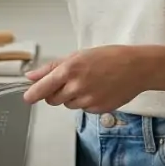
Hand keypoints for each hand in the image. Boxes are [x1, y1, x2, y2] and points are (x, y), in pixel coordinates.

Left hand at [22, 45, 153, 112]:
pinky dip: (85, 102)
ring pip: (68, 105)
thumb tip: (31, 76)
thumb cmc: (108, 57)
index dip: (32, 94)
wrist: (136, 67)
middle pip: (53, 100)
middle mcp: (77, 87)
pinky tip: (97, 90)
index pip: (43, 88)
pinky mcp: (98, 109)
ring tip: (87, 83)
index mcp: (69, 70)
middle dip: (54, 94)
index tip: (27, 98)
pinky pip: (83, 109)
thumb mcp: (77, 56)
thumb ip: (52, 68)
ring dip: (71, 97)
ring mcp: (88, 100)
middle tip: (67, 83)